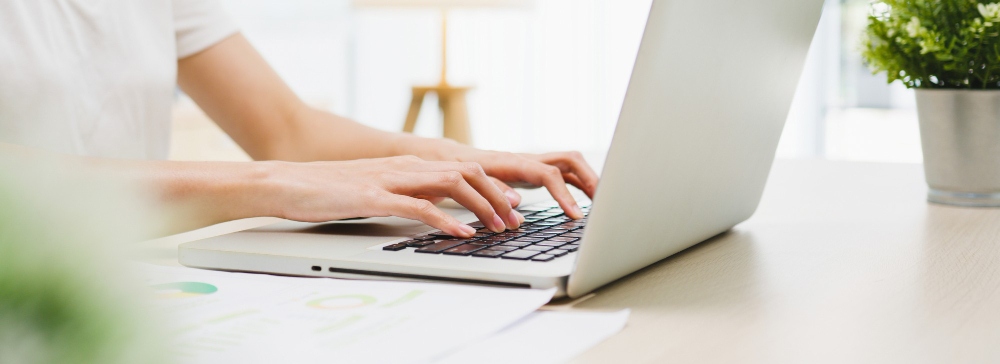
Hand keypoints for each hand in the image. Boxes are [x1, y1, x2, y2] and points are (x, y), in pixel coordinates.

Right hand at [259, 156, 521, 237]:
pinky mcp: (374, 197)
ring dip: (481, 206)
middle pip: (468, 173)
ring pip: (452, 183)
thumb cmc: (329, 190)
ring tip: (496, 227)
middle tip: (515, 221)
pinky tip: (460, 234)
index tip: (514, 206)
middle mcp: (406, 167)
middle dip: (498, 196)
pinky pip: (419, 206)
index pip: (464, 169)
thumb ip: (408, 194)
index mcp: (409, 165)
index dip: (494, 187)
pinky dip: (446, 220)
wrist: (287, 182)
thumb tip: (436, 209)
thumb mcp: (378, 189)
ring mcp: (391, 180)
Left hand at [449, 149, 599, 219]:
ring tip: (603, 203)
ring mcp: (535, 164)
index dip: (565, 194)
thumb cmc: (462, 169)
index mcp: (515, 162)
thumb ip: (494, 190)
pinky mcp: (535, 170)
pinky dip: (578, 185)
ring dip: (589, 180)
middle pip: (570, 160)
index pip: (549, 174)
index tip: (576, 215)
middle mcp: (529, 160)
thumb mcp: (471, 181)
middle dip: (590, 179)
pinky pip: (564, 174)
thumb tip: (515, 203)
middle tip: (603, 203)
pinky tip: (586, 200)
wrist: (456, 158)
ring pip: (571, 165)